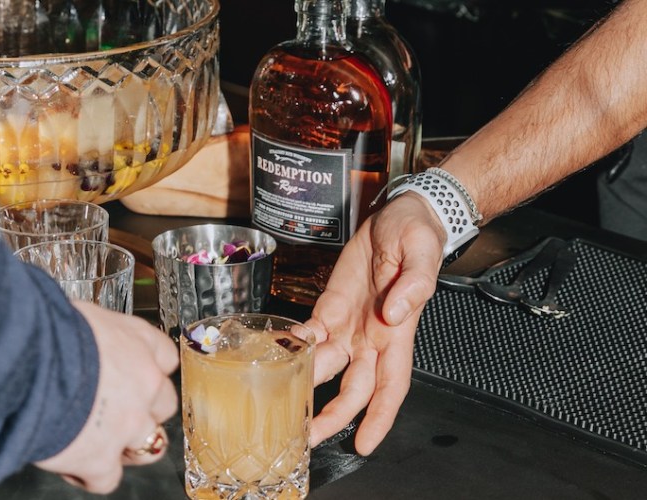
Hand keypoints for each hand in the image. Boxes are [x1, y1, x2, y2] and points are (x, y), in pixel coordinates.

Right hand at [35, 301, 177, 493]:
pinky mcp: (102, 457)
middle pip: (164, 403)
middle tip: (118, 411)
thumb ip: (94, 335)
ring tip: (106, 443)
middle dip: (144, 410)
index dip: (149, 370)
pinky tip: (74, 464)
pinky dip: (91, 474)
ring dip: (131, 447)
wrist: (25, 363)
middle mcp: (143, 382)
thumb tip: (79, 334)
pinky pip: (108, 478)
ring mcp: (128, 423)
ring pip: (151, 445)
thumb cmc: (44, 331)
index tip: (137, 375)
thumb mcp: (80, 315)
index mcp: (137, 341)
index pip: (165, 357)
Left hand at [306, 192, 444, 454]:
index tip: (364, 443)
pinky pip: (311, 331)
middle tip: (308, 436)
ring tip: (282, 402)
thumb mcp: (423, 253)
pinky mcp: (330, 304)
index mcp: (397, 332)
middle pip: (353, 387)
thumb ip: (415, 284)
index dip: (379, 417)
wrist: (399, 213)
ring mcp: (350, 322)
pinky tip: (278, 351)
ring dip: (306, 384)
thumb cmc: (417, 235)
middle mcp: (372, 336)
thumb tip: (397, 314)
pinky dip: (295, 343)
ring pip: (327, 365)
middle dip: (333, 415)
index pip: (391, 385)